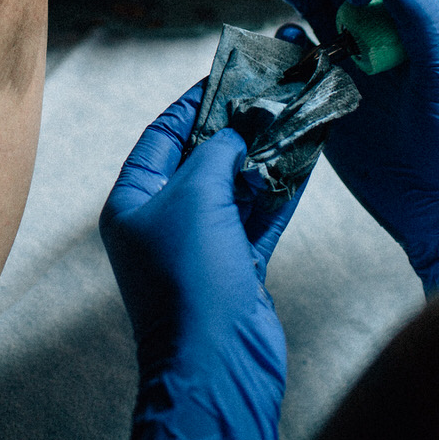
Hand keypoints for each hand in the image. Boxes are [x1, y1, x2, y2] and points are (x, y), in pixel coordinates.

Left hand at [100, 82, 297, 439]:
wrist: (217, 363)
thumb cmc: (190, 280)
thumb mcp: (195, 196)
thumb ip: (216, 151)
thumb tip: (237, 128)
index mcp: (132, 203)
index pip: (161, 137)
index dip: (193, 104)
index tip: (226, 76)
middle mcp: (163, 223)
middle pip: (202, 159)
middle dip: (237, 127)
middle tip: (271, 92)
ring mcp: (202, 247)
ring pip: (237, 186)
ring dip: (266, 154)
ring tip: (295, 115)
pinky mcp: (237, 267)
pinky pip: (260, 215)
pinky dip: (281, 188)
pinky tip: (305, 157)